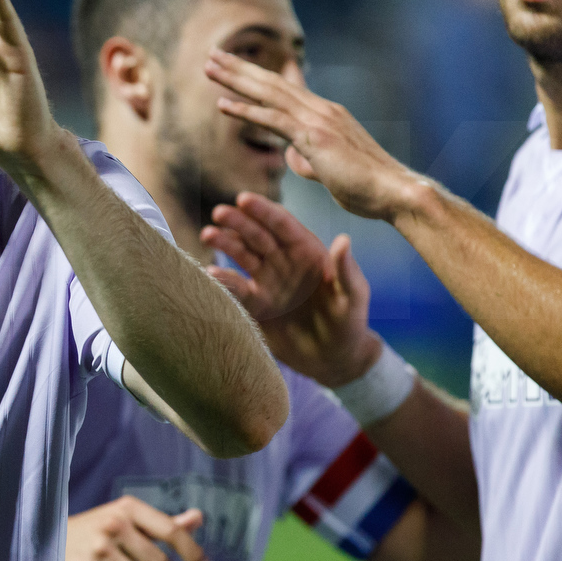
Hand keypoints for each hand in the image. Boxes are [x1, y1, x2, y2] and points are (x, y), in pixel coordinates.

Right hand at [201, 194, 381, 387]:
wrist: (332, 360)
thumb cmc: (350, 325)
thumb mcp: (353, 297)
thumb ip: (347, 271)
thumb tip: (344, 239)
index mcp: (308, 252)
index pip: (283, 225)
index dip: (264, 211)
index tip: (244, 199)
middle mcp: (284, 261)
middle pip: (257, 235)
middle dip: (238, 222)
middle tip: (219, 213)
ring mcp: (267, 281)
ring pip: (242, 255)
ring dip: (225, 243)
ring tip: (208, 235)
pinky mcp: (255, 304)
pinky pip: (235, 288)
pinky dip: (221, 280)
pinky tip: (209, 273)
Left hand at [204, 52, 424, 221]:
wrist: (396, 193)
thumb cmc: (368, 187)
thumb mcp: (330, 170)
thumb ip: (307, 158)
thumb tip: (289, 155)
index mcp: (325, 115)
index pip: (286, 89)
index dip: (258, 76)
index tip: (235, 65)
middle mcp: (321, 110)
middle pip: (272, 83)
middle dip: (240, 68)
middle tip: (212, 54)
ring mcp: (319, 120)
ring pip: (269, 93)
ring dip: (236, 79)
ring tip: (209, 67)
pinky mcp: (315, 138)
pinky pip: (274, 120)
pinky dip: (246, 111)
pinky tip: (222, 104)